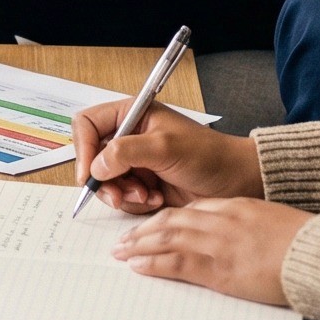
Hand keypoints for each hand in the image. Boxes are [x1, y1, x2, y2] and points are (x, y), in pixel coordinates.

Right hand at [73, 100, 262, 211]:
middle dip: (105, 180)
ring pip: (105, 182)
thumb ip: (126, 152)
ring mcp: (135, 162)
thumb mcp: (166, 148)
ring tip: (148, 196)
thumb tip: (97, 164)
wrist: (235, 182)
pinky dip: (135, 203)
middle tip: (121, 195)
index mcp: (131, 115)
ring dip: (123, 194)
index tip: (89, 174)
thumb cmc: (209, 156)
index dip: (83, 148)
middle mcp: (129, 137)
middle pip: (91, 158)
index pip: (87, 125)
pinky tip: (156, 199)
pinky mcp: (142, 184)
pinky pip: (122, 197)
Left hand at [115, 198, 311, 306]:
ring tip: (120, 251)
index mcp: (234, 207)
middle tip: (124, 237)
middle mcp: (220, 220)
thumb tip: (241, 240)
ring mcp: (217, 243)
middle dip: (144, 230)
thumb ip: (250, 226)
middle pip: (171, 220)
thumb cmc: (305, 244)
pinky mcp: (218, 268)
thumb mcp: (273, 223)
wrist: (319, 255)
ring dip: (139, 244)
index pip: (190, 210)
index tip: (152, 225)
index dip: (166, 218)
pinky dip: (152, 263)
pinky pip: (175, 263)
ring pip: (166, 238)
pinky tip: (137, 265)